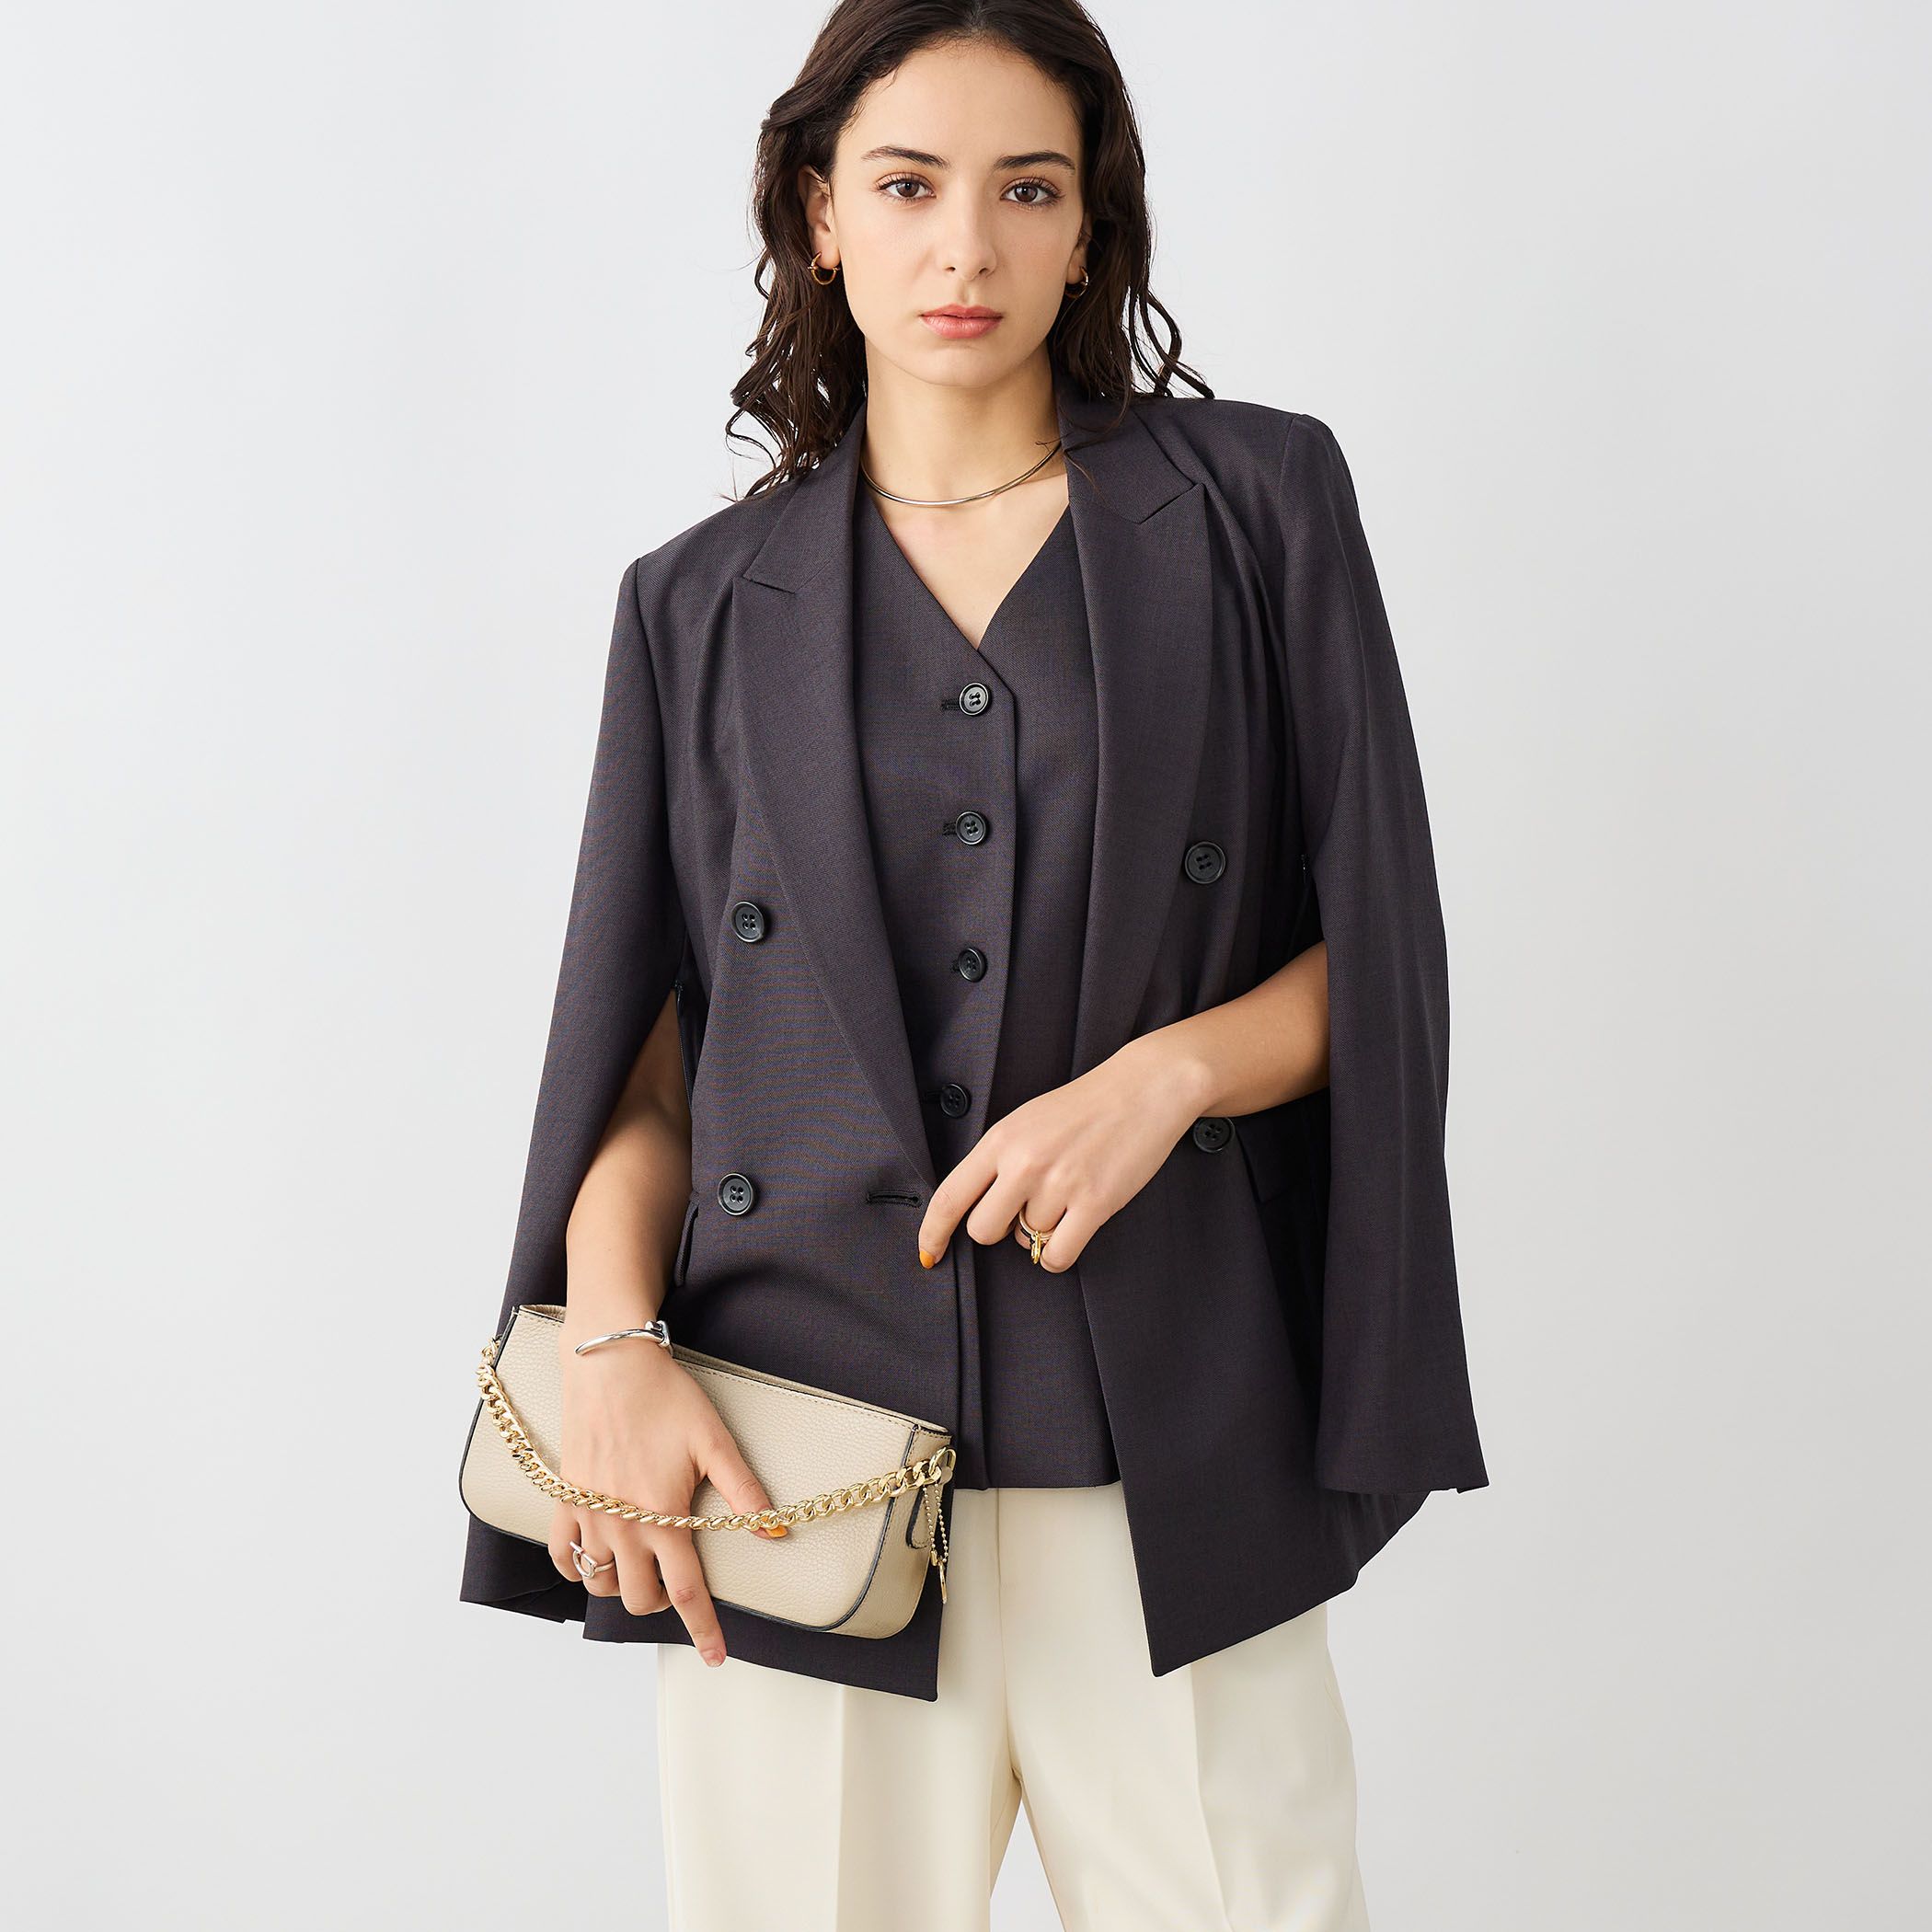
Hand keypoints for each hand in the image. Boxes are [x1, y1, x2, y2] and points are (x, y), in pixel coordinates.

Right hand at [547, 1332, 779, 1666]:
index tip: (714, 1657)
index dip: (704, 1629)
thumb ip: (744, 1491)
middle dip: (661, 1602)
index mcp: (664, 1517)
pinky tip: (598, 1554)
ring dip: (622, 1585)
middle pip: (639, 1598)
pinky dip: (578, 1567)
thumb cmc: (667, 1398)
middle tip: (675, 1580)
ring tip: (641, 1564)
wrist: (611, 1366)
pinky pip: (563, 1556)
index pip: (687, 1592)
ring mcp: (588, 1516)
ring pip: (600, 1584)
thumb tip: (775, 1530)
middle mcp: (623, 1527)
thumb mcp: (715, 1441)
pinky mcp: (563, 1499)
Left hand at [915, 1034, 1206, 1271]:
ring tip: (1065, 1199)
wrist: (1143, 1089)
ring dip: (1041, 1233)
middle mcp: (1024, 1163)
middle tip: (1024, 1211)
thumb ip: (998, 1161)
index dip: (933, 1233)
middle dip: (1000, 1230)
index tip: (929, 1255)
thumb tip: (978, 1210)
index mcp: (1000, 1139)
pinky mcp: (1095, 1202)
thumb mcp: (1025, 1122)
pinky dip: (1058, 1255)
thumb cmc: (1084, 1107)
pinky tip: (1071, 1232)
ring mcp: (1060, 1184)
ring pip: (1027, 1242)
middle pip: (984, 1231)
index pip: (950, 1196)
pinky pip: (1057, 1256)